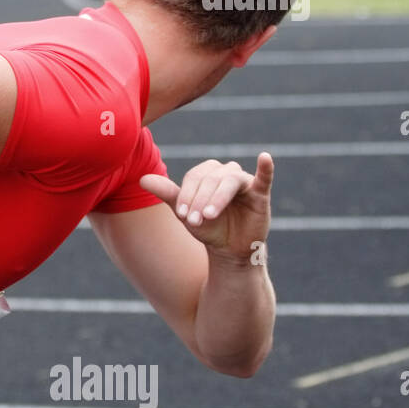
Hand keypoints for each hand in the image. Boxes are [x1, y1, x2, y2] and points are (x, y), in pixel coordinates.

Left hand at [140, 153, 272, 258]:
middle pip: (210, 178)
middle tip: (194, 221)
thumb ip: (167, 193)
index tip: (181, 215)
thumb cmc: (207, 227)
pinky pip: (264, 177)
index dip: (186, 194)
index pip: (194, 177)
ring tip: (208, 216)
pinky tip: (264, 158)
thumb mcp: (185, 211)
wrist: (228, 249)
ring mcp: (244, 182)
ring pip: (230, 181)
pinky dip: (265, 168)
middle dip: (199, 200)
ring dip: (217, 198)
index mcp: (207, 174)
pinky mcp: (260, 194)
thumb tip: (142, 179)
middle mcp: (226, 173)